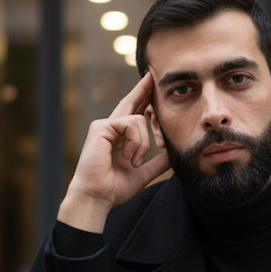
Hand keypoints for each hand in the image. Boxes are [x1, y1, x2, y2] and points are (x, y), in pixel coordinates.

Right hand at [57, 72, 169, 231]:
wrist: (97, 197)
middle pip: (131, 102)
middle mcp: (110, 127)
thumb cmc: (114, 188)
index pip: (134, 112)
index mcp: (118, 136)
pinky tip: (128, 157)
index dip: (143, 97)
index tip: (151, 84)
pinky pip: (131, 124)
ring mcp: (104, 125)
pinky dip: (136, 142)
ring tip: (133, 161)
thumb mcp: (142, 173)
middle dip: (144, 88)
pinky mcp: (101, 127)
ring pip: (138, 120)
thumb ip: (157, 163)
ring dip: (143, 143)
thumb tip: (172, 155)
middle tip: (153, 74)